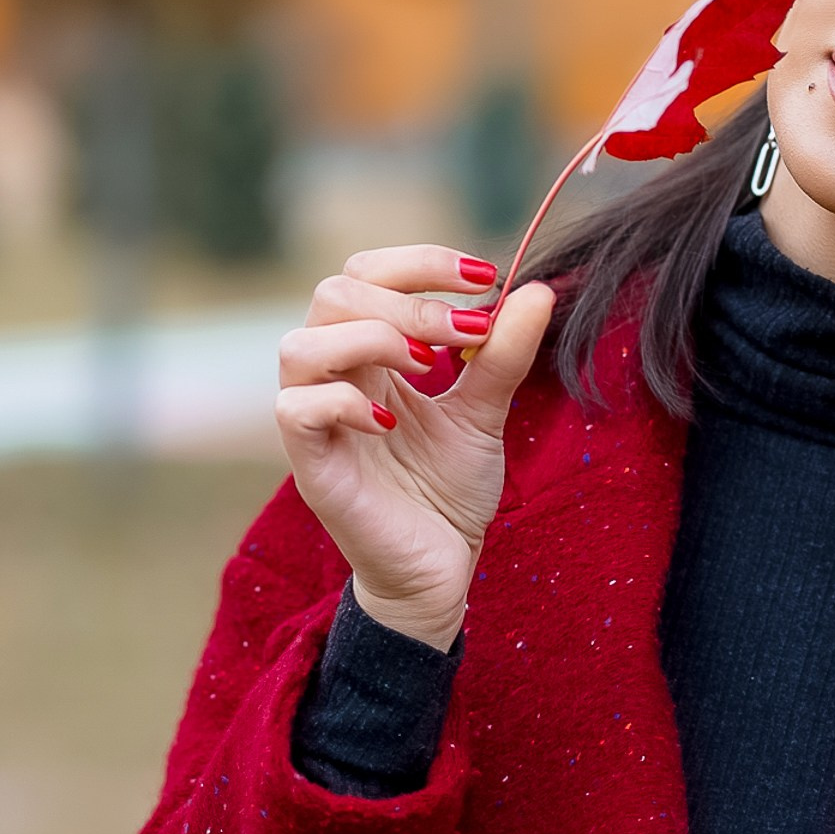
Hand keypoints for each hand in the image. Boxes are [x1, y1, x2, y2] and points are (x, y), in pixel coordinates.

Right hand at [274, 245, 556, 650]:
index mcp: (368, 355)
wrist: (440, 571)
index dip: (419, 262)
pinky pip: (296, 409)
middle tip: (465, 331)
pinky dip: (344, 401)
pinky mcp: (312, 467)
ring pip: (300, 344)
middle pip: (332, 294)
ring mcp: (316, 422)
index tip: (485, 275)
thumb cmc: (447, 492)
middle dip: (407, 300)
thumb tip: (538, 290)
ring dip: (371, 338)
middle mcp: (333, 378)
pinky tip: (394, 421)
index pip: (366, 275)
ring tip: (428, 365)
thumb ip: (503, 354)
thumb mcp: (486, 413)